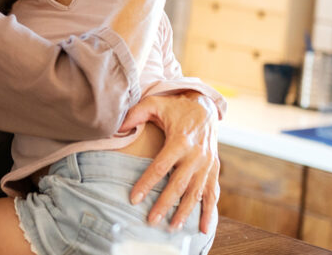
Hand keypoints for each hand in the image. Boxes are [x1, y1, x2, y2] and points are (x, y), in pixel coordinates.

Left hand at [119, 91, 219, 233]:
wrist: (206, 107)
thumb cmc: (176, 107)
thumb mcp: (155, 104)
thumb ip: (136, 113)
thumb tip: (117, 126)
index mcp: (180, 140)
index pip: (160, 166)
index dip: (147, 183)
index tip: (134, 198)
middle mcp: (196, 155)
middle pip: (178, 184)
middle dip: (164, 204)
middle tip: (151, 220)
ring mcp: (207, 164)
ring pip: (195, 192)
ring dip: (185, 211)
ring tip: (172, 227)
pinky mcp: (214, 168)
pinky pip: (213, 192)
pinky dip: (209, 211)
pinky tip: (203, 227)